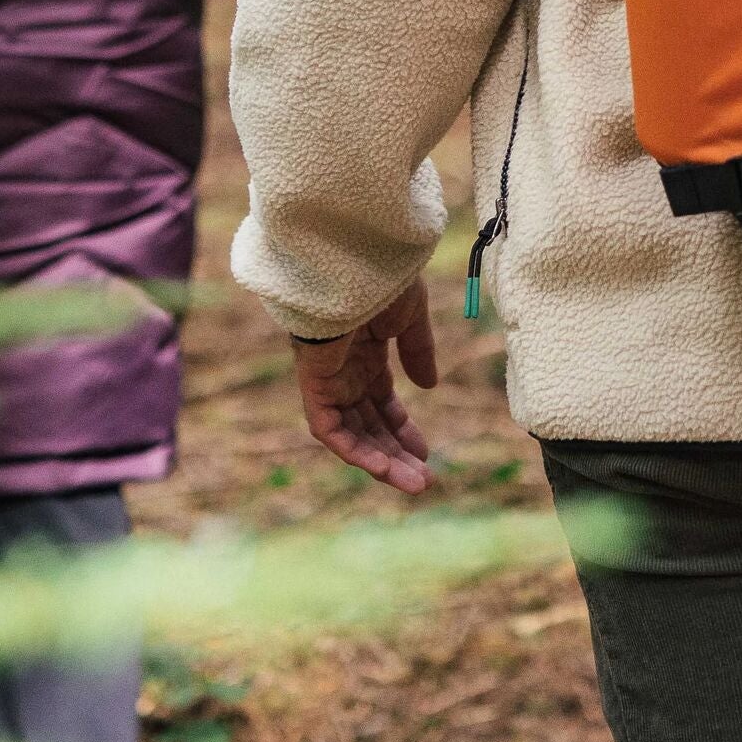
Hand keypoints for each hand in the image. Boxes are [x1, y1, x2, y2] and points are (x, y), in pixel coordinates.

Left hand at [291, 279, 437, 493]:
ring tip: (413, 484)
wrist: (353, 258)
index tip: (425, 453)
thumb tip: (429, 387)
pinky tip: (383, 468)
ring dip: (380, 462)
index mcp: (365, 353)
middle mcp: (344, 371)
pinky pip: (328, 429)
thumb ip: (417, 350)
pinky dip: (353, 451)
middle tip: (423, 481)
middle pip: (367, 425)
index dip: (402, 429)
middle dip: (395, 454)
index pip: (380, 403)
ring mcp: (328, 378)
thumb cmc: (382, 277)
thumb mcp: (409, 317)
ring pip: (351, 434)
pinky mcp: (313, 383)